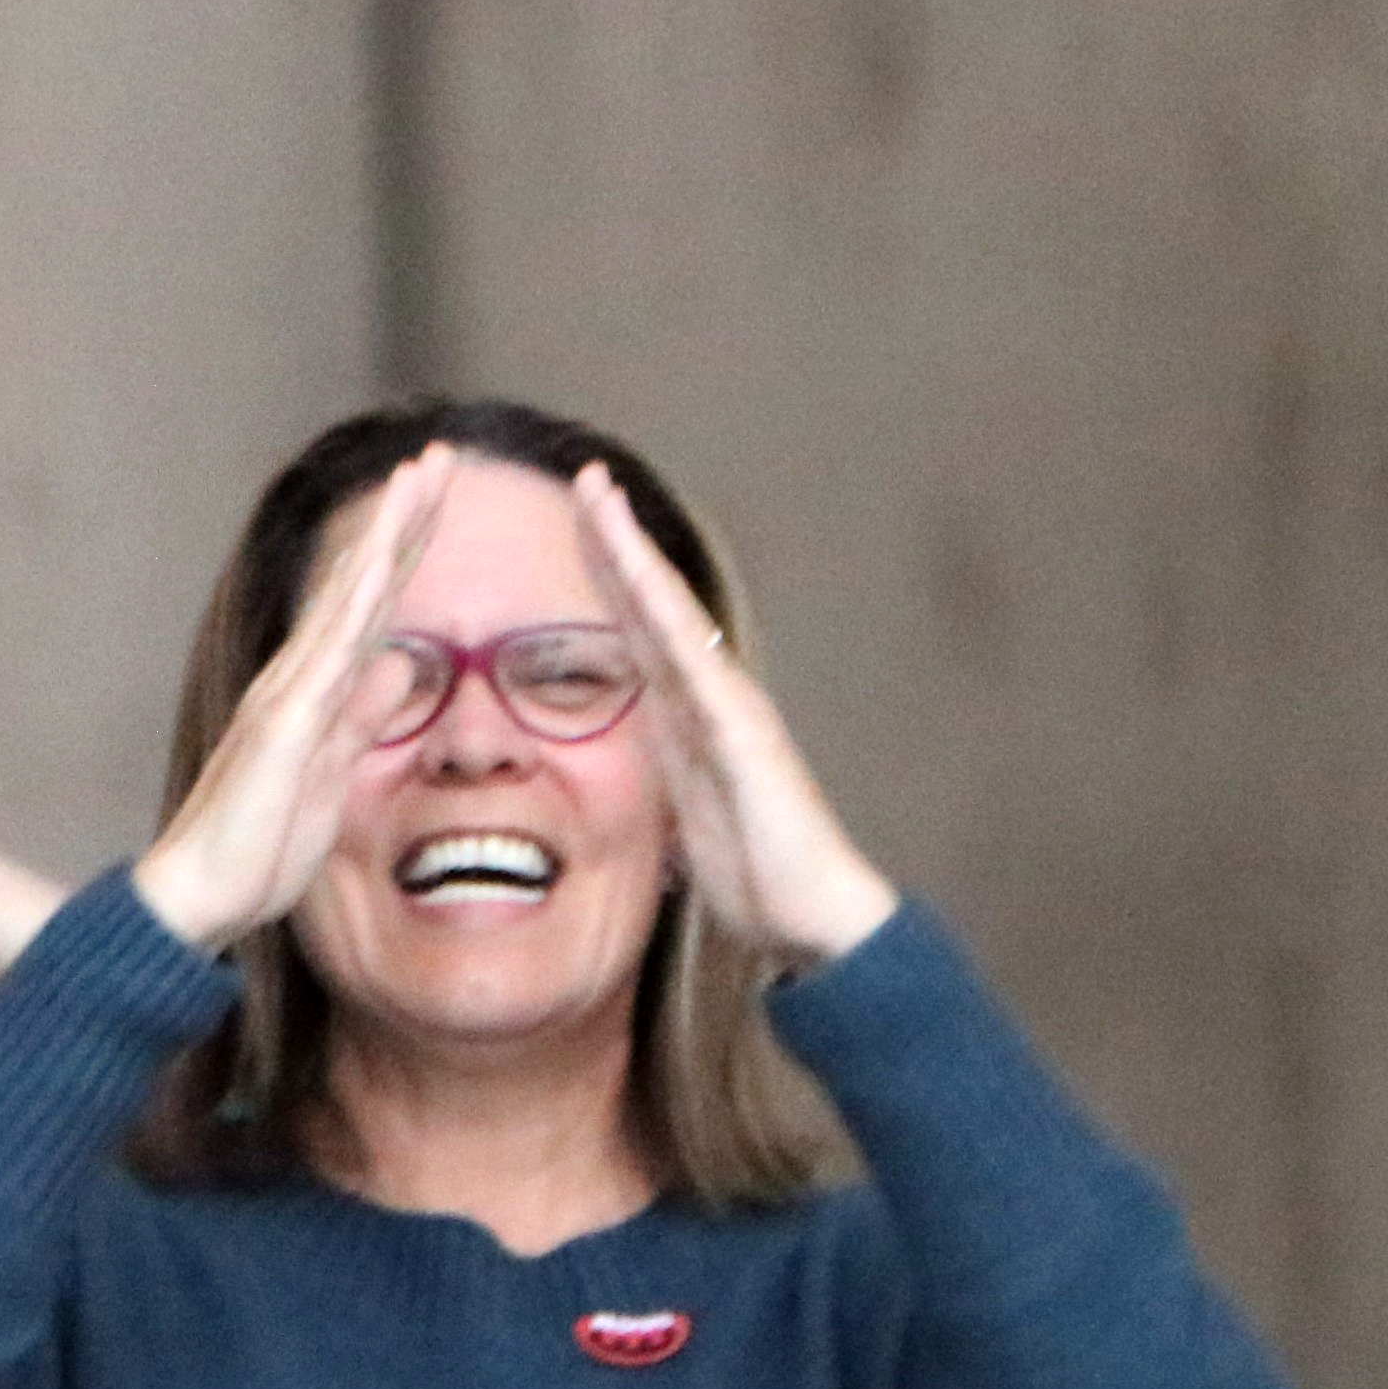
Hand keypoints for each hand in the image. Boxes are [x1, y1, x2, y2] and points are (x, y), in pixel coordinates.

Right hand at [126, 442, 456, 952]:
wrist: (195, 899)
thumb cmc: (255, 849)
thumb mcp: (334, 778)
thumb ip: (362, 720)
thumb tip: (400, 669)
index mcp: (315, 694)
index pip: (371, 609)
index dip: (404, 552)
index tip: (436, 500)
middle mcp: (298, 680)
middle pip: (361, 583)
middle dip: (403, 518)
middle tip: (440, 456)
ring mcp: (288, 696)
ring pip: (346, 597)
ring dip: (385, 535)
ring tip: (421, 478)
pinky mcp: (283, 725)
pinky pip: (327, 651)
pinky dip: (355, 602)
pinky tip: (381, 559)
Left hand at [574, 463, 896, 963]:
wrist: (809, 910)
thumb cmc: (750, 866)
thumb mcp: (682, 806)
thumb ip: (662, 764)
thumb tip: (632, 747)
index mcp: (686, 711)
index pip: (638, 628)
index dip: (609, 572)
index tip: (578, 519)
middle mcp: (709, 695)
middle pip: (653, 603)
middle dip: (618, 540)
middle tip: (587, 478)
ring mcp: (730, 710)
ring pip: (674, 619)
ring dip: (637, 561)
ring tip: (608, 506)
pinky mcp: (745, 739)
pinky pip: (700, 673)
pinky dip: (672, 627)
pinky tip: (648, 589)